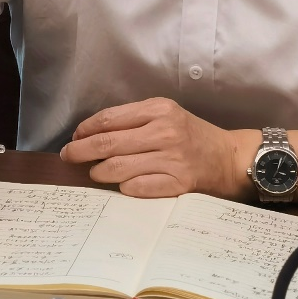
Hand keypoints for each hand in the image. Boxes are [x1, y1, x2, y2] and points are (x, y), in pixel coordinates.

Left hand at [60, 97, 258, 199]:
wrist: (228, 158)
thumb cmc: (191, 136)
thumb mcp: (166, 116)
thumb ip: (133, 121)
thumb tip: (89, 134)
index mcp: (159, 110)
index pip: (109, 119)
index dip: (85, 130)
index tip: (74, 138)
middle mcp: (164, 132)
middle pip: (107, 144)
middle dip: (80, 152)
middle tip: (69, 157)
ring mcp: (171, 159)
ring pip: (116, 168)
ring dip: (99, 173)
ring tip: (96, 173)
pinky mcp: (177, 183)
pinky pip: (136, 188)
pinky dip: (123, 188)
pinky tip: (122, 185)